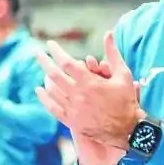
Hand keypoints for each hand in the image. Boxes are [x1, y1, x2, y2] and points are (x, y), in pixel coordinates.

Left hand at [36, 31, 141, 149]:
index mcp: (90, 82)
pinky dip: (45, 98)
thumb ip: (113, 53)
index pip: (67, 62)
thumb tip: (108, 34)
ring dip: (45, 78)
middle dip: (44, 61)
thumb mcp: (123, 75)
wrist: (127, 131)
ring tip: (41, 69)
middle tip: (37, 53)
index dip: (56, 51)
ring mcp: (74, 109)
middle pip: (55, 75)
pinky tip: (40, 90)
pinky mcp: (72, 121)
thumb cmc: (126, 101)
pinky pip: (53, 108)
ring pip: (53, 91)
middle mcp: (79, 95)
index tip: (50, 44)